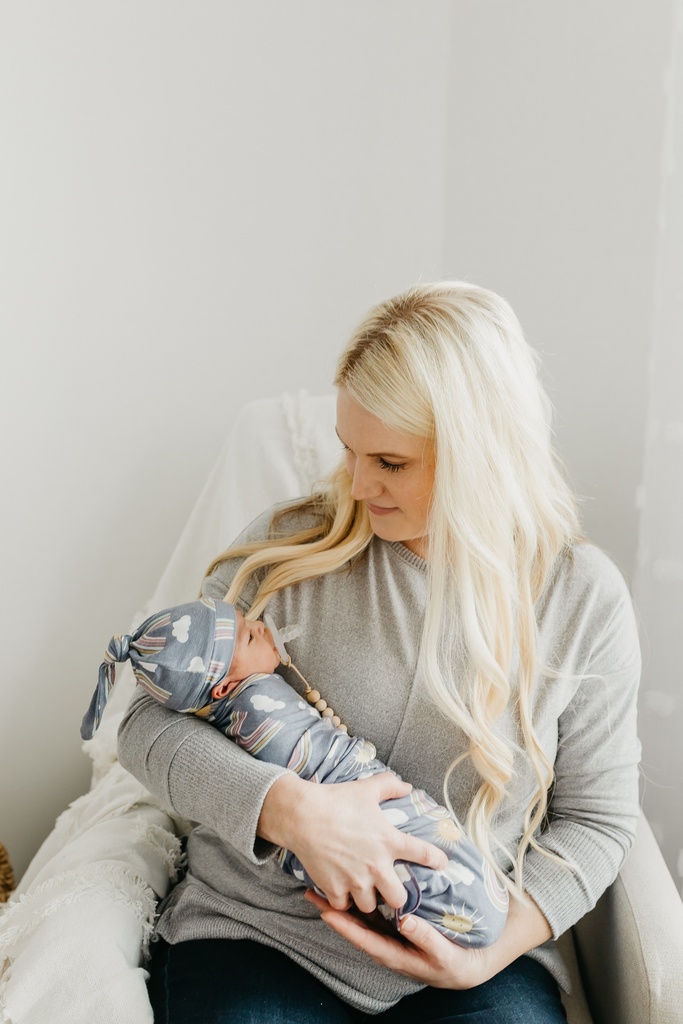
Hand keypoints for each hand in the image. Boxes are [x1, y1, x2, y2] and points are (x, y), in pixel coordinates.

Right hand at [258, 772, 447, 911]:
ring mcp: (355, 880)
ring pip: (370, 906)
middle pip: (398, 899)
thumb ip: (390, 786)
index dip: (436, 860)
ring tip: (363, 889)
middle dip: (396, 897)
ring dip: (367, 899)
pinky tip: (340, 890)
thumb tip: (407, 787)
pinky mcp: (334, 888)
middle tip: (390, 889)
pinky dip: (342, 900)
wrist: (303, 815)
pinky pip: (343, 906)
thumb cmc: (336, 800)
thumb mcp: (367, 789)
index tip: (442, 863)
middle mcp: (376, 865)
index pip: (423, 854)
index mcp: (388, 841)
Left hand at [305, 890, 492, 989]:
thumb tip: (405, 921)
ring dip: (341, 901)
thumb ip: (425, 937)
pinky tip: (349, 885)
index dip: (344, 925)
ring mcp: (389, 935)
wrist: (467, 966)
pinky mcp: (395, 926)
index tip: (326, 912)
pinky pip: (371, 913)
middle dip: (333, 909)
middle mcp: (386, 944)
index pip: (363, 938)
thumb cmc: (454, 962)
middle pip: (354, 926)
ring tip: (320, 884)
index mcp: (394, 954)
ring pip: (359, 917)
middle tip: (310, 891)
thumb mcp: (443, 954)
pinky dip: (358, 899)